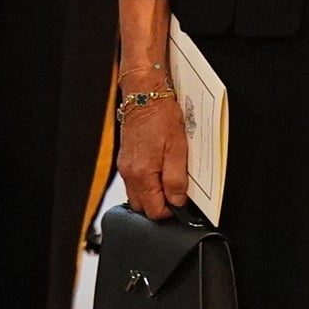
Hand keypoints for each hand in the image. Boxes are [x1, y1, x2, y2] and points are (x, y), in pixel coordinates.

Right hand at [114, 94, 190, 219]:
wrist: (145, 97)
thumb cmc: (161, 117)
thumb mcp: (178, 149)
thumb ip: (176, 179)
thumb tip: (177, 201)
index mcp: (142, 175)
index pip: (154, 211)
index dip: (171, 210)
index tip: (182, 201)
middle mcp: (130, 174)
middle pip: (143, 206)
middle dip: (160, 204)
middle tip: (177, 190)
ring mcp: (125, 167)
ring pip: (138, 194)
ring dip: (153, 193)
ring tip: (168, 178)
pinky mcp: (125, 159)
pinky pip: (135, 181)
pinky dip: (147, 181)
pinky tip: (158, 168)